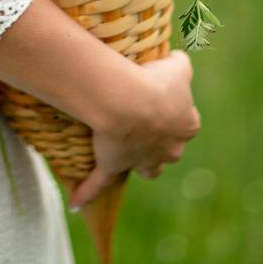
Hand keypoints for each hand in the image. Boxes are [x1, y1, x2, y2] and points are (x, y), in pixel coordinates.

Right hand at [67, 48, 200, 208]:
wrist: (130, 101)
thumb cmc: (154, 81)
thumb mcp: (177, 66)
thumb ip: (181, 63)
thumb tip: (179, 59)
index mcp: (186, 125)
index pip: (186, 124)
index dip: (174, 114)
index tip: (162, 101)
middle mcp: (169, 149)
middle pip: (167, 151)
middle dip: (160, 143)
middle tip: (146, 126)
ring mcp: (143, 160)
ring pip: (147, 168)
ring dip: (140, 164)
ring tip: (128, 155)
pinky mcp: (115, 166)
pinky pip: (100, 182)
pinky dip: (87, 193)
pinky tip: (75, 204)